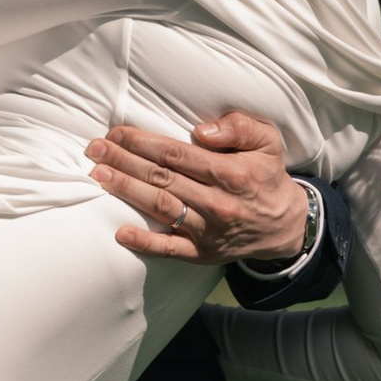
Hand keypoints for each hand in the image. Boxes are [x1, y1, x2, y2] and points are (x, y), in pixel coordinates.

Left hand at [85, 112, 313, 267]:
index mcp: (231, 173)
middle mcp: (218, 203)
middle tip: (95, 150)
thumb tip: (201, 131)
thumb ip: (239, 127)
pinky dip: (144, 242)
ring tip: (99, 176)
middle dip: (125, 161)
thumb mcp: (268, 142)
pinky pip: (170, 249)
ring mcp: (208, 231)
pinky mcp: (203, 254)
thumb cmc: (267, 176)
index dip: (144, 143)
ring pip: (161, 208)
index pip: (177, 154)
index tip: (118, 133)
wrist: (285, 225)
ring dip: (127, 191)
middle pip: (161, 179)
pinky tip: (120, 232)